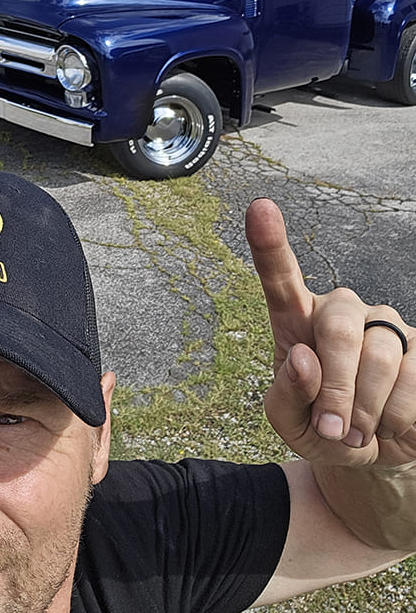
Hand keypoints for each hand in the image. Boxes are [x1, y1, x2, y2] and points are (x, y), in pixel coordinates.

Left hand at [245, 199, 415, 467]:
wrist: (375, 452)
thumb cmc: (323, 426)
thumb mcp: (290, 423)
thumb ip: (285, 395)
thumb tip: (303, 358)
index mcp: (296, 319)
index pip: (280, 276)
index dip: (269, 243)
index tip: (260, 208)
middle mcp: (341, 309)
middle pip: (337, 330)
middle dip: (335, 387)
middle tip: (332, 426)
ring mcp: (384, 322)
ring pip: (380, 358)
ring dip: (367, 410)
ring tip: (359, 429)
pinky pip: (414, 379)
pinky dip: (397, 417)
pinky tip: (391, 422)